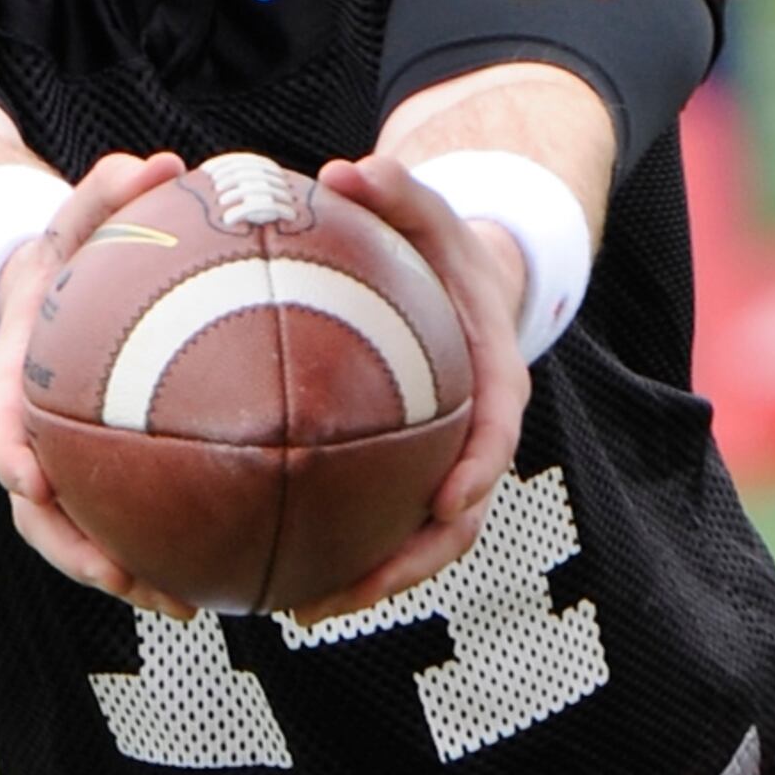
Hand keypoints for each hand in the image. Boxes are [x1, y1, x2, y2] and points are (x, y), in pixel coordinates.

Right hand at [0, 148, 194, 614]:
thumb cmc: (72, 256)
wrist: (52, 302)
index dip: (10, 453)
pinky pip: (124, 529)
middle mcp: (29, 437)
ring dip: (122, 572)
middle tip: (121, 573)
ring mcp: (61, 467)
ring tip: (182, 603)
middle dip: (73, 548)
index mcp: (13, 380)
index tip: (29, 479)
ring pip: (78, 537)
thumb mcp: (78, 219)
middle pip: (36, 509)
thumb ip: (105, 193)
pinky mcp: (97, 485)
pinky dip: (161, 555)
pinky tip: (217, 579)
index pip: (0, 422)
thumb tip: (157, 161)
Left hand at [285, 149, 533, 620]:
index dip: (473, 476)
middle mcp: (474, 439)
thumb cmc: (443, 244)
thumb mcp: (430, 207)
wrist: (467, 283)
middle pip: (455, 520)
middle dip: (407, 563)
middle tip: (346, 589)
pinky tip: (280, 564)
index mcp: (494, 385)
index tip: (445, 504)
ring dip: (369, 577)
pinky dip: (343, 549)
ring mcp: (443, 464)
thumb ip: (398, 188)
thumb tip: (347, 169)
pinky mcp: (410, 474)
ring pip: (418, 539)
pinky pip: (381, 522)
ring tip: (303, 605)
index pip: (494, 439)